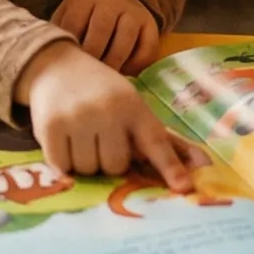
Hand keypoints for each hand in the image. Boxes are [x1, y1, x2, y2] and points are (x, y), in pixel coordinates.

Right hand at [18, 38, 192, 190]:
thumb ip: (164, 140)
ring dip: (84, 161)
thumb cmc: (102, 93)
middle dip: (108, 160)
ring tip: (81, 135)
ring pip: (88, 170)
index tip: (184, 187)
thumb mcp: (133, 107)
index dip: (170, 166)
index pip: (156, 141)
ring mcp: (78, 118)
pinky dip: (62, 160)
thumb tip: (203, 165)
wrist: (56, 66)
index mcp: (134, 106)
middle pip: (115, 166)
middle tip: (100, 138)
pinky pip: (62, 167)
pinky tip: (63, 138)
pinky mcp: (50, 127)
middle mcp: (108, 110)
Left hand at [52, 0, 159, 75]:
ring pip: (125, 39)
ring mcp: (133, 12)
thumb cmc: (85, 16)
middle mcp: (110, 2)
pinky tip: (123, 74)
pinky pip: (146, 49)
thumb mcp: (69, 15)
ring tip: (103, 81)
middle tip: (84, 79)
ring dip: (113, 63)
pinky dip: (135, 65)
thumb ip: (59, 34)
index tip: (66, 68)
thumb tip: (46, 61)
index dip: (70, 49)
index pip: (74, 24)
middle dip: (91, 57)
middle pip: (100, 31)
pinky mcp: (150, 25)